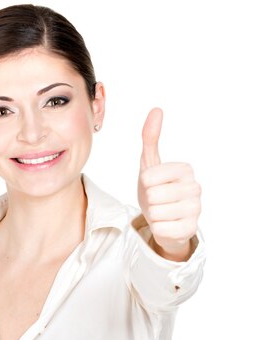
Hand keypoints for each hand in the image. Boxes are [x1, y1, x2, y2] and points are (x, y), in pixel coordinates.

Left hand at [137, 108, 201, 259]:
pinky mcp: (190, 229)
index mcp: (185, 169)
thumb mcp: (150, 164)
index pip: (148, 177)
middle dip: (149, 201)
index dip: (145, 184)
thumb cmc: (156, 190)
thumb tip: (156, 110)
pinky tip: (167, 225)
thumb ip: (150, 138)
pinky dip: (158, 229)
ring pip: (156, 213)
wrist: (165, 220)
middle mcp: (195, 187)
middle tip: (157, 202)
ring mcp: (195, 209)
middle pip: (152, 196)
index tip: (154, 185)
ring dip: (153, 215)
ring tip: (162, 213)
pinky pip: (161, 229)